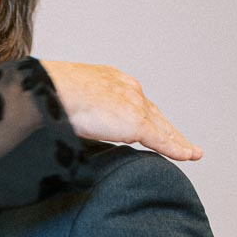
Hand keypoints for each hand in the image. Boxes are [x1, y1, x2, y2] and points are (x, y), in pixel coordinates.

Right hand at [42, 62, 202, 161]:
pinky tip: (188, 156)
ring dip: (177, 140)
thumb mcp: (64, 104)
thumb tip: (64, 129)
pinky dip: (176, 148)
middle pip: (154, 114)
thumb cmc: (46, 97)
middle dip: (167, 129)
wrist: (50, 91)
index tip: (152, 127)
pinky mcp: (135, 121)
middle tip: (181, 142)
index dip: (145, 116)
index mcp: (110, 81)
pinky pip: (162, 139)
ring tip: (190, 152)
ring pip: (163, 127)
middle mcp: (127, 89)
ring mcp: (133, 104)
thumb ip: (75, 115)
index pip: (134, 102)